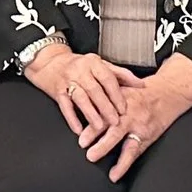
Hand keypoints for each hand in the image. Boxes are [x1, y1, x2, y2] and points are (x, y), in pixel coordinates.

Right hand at [26, 43, 140, 138]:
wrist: (50, 62)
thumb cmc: (80, 65)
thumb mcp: (101, 65)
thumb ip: (120, 74)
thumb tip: (141, 85)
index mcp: (93, 63)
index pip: (107, 79)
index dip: (116, 94)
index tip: (124, 108)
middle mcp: (80, 70)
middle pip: (95, 90)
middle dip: (106, 107)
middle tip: (115, 121)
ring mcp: (67, 81)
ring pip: (80, 98)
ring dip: (90, 113)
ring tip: (99, 127)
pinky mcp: (57, 91)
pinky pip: (65, 106)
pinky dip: (71, 119)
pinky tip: (78, 129)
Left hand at [80, 57, 191, 181]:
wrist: (169, 93)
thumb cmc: (141, 91)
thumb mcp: (122, 86)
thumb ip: (104, 93)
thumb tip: (80, 101)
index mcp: (119, 98)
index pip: (101, 107)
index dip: (89, 116)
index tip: (79, 130)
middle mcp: (128, 112)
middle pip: (111, 123)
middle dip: (95, 133)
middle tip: (83, 143)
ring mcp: (138, 125)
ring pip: (123, 139)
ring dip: (108, 149)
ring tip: (93, 157)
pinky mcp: (146, 136)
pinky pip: (134, 152)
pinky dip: (124, 164)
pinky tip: (114, 175)